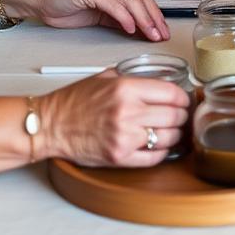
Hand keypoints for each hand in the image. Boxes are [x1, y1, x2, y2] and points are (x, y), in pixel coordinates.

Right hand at [6, 0, 169, 41]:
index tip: (162, 29)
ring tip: (151, 35)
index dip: (155, 13)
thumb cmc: (64, 2)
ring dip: (144, 20)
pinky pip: (114, 4)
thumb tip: (141, 29)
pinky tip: (131, 29)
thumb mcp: (99, 12)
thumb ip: (120, 16)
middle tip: (161, 35)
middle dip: (154, 18)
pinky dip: (125, 18)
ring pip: (131, 0)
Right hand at [37, 70, 191, 166]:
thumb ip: (132, 77)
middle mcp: (128, 113)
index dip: (183, 97)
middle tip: (180, 116)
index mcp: (125, 89)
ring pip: (169, 137)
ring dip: (175, 134)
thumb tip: (157, 81)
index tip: (184, 100)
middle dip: (181, 116)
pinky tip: (159, 145)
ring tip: (172, 131)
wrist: (50, 125)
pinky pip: (154, 157)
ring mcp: (124, 137)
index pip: (171, 93)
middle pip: (175, 116)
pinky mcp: (120, 157)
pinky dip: (162, 151)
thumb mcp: (104, 78)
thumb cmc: (73, 102)